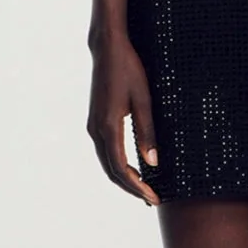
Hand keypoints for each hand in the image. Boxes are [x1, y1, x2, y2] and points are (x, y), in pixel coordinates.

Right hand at [87, 35, 161, 205]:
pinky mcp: (96, 120)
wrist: (108, 49)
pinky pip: (106, 151)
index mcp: (109, 126)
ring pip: (107, 162)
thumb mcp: (144, 100)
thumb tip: (153, 164)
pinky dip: (118, 165)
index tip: (153, 198)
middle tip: (152, 199)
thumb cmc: (129, 69)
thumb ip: (147, 132)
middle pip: (112, 170)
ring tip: (145, 189)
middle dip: (132, 188)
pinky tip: (133, 168)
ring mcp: (93, 125)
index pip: (122, 169)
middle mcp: (97, 129)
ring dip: (124, 178)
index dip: (137, 187)